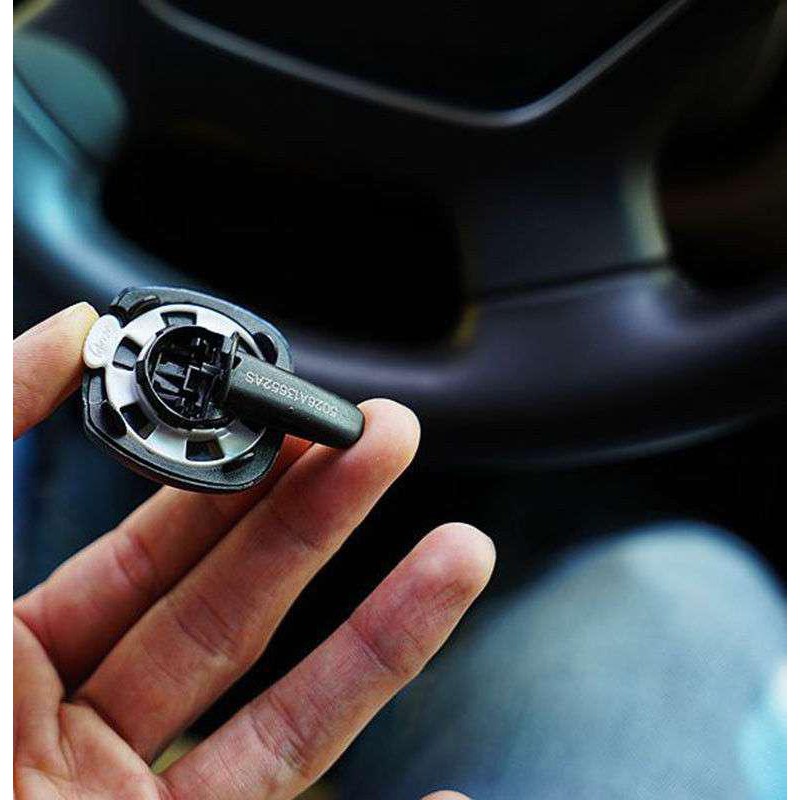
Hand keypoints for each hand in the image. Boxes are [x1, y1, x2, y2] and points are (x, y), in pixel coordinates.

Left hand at [13, 303, 492, 799]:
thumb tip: (62, 332)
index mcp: (7, 658)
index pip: (145, 546)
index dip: (219, 475)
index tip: (274, 415)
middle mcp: (82, 733)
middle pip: (236, 603)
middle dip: (321, 513)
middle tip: (381, 440)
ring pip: (291, 707)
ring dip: (386, 629)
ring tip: (458, 550)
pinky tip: (449, 787)